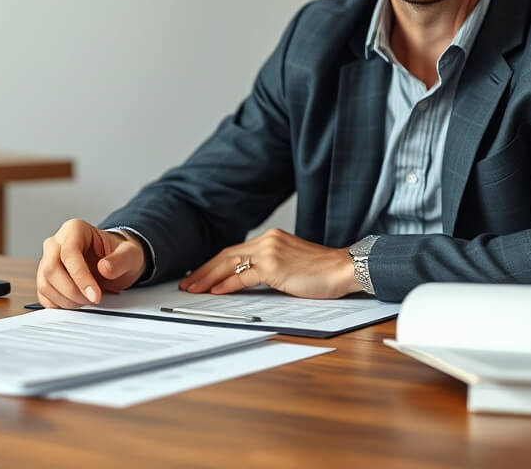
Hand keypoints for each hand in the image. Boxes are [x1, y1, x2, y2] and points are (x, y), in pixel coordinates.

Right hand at [36, 219, 145, 307]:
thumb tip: (104, 268)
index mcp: (75, 229)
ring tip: (87, 301)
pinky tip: (76, 303)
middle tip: (93, 300)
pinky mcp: (45, 277)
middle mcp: (56, 242)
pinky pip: (43, 294)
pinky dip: (58, 304)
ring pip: (44, 284)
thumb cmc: (119, 255)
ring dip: (66, 300)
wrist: (114, 262)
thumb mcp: (130, 254)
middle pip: (51, 269)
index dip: (81, 277)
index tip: (95, 295)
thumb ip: (121, 260)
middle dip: (72, 291)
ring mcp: (47, 260)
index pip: (69, 253)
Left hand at [178, 228, 359, 298]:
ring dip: (208, 278)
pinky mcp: (275, 266)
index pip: (234, 251)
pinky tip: (216, 291)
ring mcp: (270, 252)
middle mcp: (268, 240)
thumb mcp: (291, 264)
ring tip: (193, 289)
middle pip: (226, 255)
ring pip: (230, 264)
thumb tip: (247, 282)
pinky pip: (244, 276)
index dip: (213, 264)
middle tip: (187, 283)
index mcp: (271, 239)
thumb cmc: (322, 271)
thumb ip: (270, 267)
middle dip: (203, 271)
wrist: (344, 268)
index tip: (199, 275)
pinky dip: (227, 284)